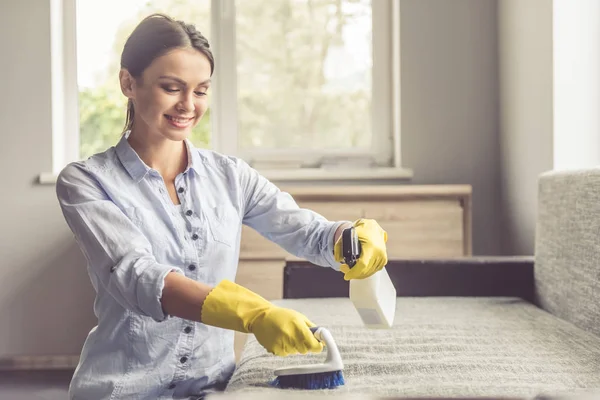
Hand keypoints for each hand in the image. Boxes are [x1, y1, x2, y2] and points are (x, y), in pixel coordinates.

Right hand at [201, 280, 322, 355]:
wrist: (261, 318)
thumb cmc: (281, 316)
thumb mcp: (299, 317)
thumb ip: (311, 327)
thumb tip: (322, 336)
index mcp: (299, 327)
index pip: (314, 345)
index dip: (318, 346)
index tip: (318, 344)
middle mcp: (291, 337)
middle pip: (305, 350)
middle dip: (305, 344)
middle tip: (298, 335)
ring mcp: (283, 345)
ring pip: (295, 352)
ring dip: (294, 346)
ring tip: (286, 334)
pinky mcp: (275, 350)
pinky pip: (285, 354)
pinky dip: (285, 348)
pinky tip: (279, 338)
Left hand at [334, 219, 387, 280]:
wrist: (372, 226)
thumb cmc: (359, 230)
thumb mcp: (347, 234)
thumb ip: (339, 246)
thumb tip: (338, 259)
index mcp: (371, 246)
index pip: (362, 265)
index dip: (354, 272)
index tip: (346, 276)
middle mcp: (379, 252)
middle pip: (365, 271)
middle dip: (353, 273)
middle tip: (344, 269)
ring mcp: (383, 256)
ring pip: (370, 272)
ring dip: (359, 273)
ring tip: (350, 268)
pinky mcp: (384, 259)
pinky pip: (374, 270)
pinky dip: (366, 271)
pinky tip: (359, 268)